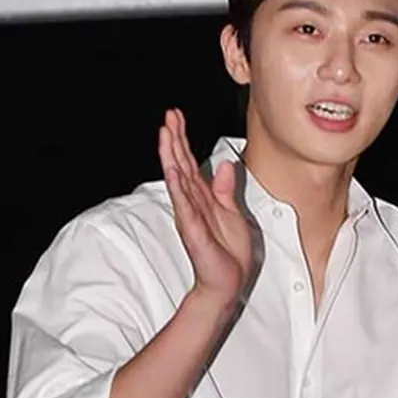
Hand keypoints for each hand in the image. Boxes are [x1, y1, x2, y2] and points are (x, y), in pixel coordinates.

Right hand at [158, 109, 253, 305]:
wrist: (227, 282)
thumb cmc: (227, 251)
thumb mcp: (232, 212)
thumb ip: (225, 189)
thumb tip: (223, 164)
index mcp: (201, 197)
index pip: (189, 162)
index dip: (182, 139)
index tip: (175, 117)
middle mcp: (192, 202)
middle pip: (180, 164)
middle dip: (174, 139)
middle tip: (168, 115)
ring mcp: (190, 215)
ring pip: (178, 179)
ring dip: (171, 156)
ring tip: (165, 134)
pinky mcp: (194, 230)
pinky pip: (185, 205)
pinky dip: (178, 187)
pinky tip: (173, 171)